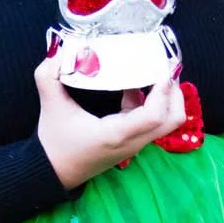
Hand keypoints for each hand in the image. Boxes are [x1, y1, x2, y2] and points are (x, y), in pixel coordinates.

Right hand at [34, 47, 188, 188]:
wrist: (54, 172)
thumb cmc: (55, 142)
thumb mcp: (50, 106)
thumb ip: (49, 75)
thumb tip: (58, 50)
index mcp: (116, 134)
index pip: (155, 115)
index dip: (163, 91)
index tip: (160, 68)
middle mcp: (132, 141)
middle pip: (173, 119)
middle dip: (174, 91)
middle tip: (165, 66)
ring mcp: (135, 143)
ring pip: (166, 120)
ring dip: (166, 95)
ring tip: (154, 71)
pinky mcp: (132, 141)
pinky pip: (152, 120)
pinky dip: (152, 101)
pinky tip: (133, 84)